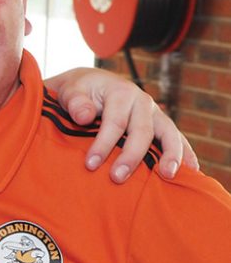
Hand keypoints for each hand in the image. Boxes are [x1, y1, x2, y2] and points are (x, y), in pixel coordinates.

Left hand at [45, 67, 196, 182]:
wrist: (92, 84)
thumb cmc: (79, 92)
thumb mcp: (70, 91)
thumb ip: (75, 102)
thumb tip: (84, 116)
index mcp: (121, 92)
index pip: (115, 122)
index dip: (103, 144)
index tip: (90, 164)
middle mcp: (142, 102)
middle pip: (142, 131)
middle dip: (131, 156)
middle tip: (117, 178)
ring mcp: (154, 114)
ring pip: (168, 134)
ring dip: (171, 155)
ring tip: (169, 176)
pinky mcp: (160, 124)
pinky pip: (176, 138)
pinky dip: (185, 153)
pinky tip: (192, 170)